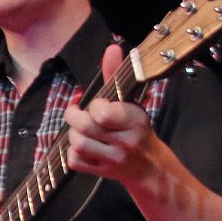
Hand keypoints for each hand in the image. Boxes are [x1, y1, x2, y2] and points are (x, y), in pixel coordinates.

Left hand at [64, 44, 158, 187]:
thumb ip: (115, 75)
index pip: (101, 112)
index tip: (97, 105)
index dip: (93, 106)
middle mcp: (125, 141)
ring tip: (82, 131)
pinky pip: (75, 161)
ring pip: (77, 143)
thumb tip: (111, 48)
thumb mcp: (130, 101)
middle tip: (77, 114)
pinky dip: (73, 153)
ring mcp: (113, 159)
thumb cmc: (135, 128)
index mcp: (134, 120)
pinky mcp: (101, 172)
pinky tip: (84, 147)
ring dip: (74, 135)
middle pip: (83, 127)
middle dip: (74, 117)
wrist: (148, 165)